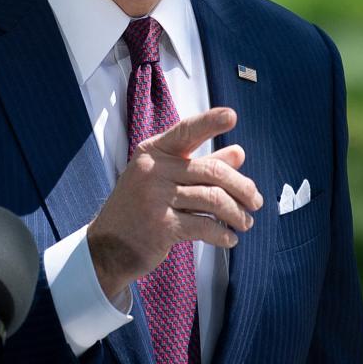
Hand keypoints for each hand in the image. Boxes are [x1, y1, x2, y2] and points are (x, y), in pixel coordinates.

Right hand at [87, 107, 262, 301]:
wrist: (107, 247)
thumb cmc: (140, 209)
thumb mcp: (164, 180)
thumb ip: (202, 164)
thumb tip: (239, 152)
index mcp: (153, 152)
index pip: (186, 131)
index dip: (210, 122)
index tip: (232, 116)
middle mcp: (153, 170)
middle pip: (212, 172)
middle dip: (241, 188)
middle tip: (256, 201)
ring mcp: (156, 198)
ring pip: (213, 200)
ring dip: (237, 214)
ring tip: (245, 222)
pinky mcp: (162, 227)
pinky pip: (205, 226)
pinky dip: (222, 234)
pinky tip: (229, 239)